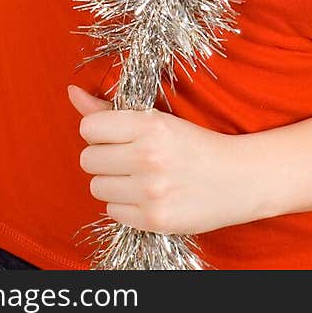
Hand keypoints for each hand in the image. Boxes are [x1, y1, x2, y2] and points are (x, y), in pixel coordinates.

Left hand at [67, 85, 253, 235]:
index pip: (89, 128)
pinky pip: (112, 211)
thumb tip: (72, 93)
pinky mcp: (154, 219)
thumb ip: (110, 110)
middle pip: (88, 160)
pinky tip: (147, 196)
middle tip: (129, 157)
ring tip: (139, 177)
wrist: (239, 179)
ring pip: (97, 188)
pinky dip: (125, 205)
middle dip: (104, 158)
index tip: (116, 136)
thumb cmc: (196, 144)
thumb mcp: (158, 118)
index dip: (99, 133)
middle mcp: (148, 158)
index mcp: (150, 126)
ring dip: (113, 183)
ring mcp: (150, 191)